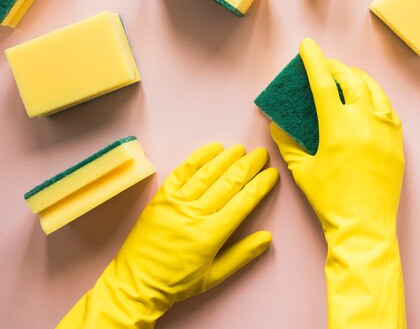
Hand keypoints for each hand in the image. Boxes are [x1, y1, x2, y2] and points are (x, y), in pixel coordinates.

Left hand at [57, 143, 277, 328]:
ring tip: (241, 149)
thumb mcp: (215, 277)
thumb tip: (267, 237)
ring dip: (226, 158)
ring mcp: (175, 203)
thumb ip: (242, 255)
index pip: (243, 202)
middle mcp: (194, 214)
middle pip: (228, 183)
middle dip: (248, 166)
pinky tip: (212, 149)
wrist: (135, 284)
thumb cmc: (177, 283)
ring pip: (207, 174)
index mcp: (210, 235)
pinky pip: (182, 172)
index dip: (260, 185)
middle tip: (262, 154)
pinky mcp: (161, 198)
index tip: (271, 174)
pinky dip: (198, 158)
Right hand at [271, 38, 405, 328]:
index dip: (314, 61)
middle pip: (352, 80)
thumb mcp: (302, 170)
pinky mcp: (397, 142)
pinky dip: (376, 98)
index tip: (308, 45)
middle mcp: (365, 122)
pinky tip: (368, 101)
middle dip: (336, 67)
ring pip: (375, 90)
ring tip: (347, 78)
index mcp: (338, 127)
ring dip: (359, 78)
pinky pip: (388, 109)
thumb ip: (288, 143)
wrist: (364, 226)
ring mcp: (385, 131)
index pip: (324, 83)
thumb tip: (277, 125)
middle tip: (325, 65)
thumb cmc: (330, 201)